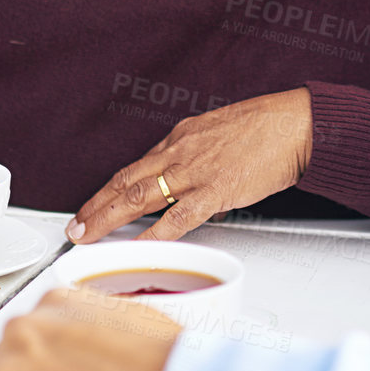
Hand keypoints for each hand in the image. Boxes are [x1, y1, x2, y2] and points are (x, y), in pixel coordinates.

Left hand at [67, 88, 313, 243]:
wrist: (294, 125)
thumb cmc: (266, 129)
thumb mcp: (222, 137)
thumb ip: (204, 166)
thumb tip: (198, 200)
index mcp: (181, 137)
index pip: (136, 167)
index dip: (111, 190)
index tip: (95, 205)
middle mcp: (179, 152)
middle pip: (125, 181)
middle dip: (96, 205)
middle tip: (75, 225)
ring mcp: (194, 171)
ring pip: (138, 197)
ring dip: (107, 218)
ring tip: (87, 236)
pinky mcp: (215, 190)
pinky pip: (175, 218)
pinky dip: (151, 234)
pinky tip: (134, 246)